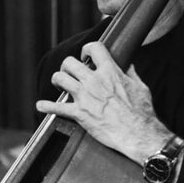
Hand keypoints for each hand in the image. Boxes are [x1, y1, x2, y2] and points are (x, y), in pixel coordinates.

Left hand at [36, 42, 171, 164]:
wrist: (138, 134)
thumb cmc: (142, 112)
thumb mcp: (140, 87)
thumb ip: (131, 74)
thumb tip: (128, 65)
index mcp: (110, 72)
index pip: (94, 48)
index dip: (87, 49)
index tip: (86, 55)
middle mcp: (94, 81)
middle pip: (70, 62)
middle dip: (68, 66)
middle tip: (70, 72)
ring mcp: (85, 97)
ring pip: (60, 78)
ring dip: (58, 80)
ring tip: (60, 85)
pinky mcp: (79, 113)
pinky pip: (56, 107)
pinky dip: (46, 106)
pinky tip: (41, 106)